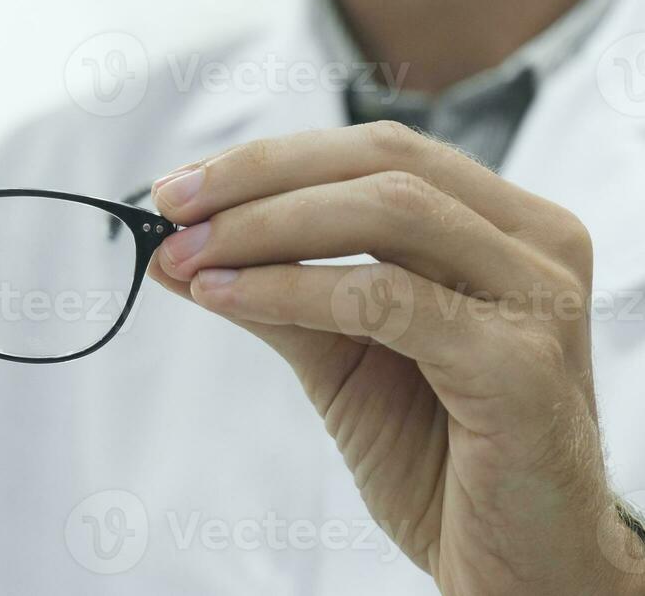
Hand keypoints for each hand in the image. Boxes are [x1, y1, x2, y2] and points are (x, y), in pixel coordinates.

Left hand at [147, 121, 644, 594]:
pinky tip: (227, 297)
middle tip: (169, 205)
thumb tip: (178, 246)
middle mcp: (533, 243)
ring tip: (186, 256)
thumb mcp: (342, 356)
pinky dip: (293, 288)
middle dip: (258, 176)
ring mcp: (537, 300)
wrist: (517, 570)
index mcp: (502, 224)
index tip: (177, 185)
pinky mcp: (521, 366)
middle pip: (381, 163)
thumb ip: (274, 291)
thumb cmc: (442, 459)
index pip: (376, 152)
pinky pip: (386, 300)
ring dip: (265, 226)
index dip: (269, 158)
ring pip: (387, 213)